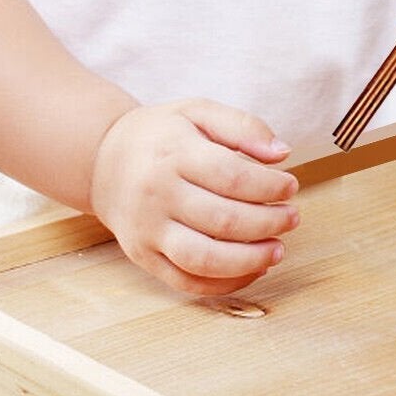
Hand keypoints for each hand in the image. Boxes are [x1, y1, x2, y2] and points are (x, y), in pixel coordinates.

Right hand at [89, 99, 299, 295]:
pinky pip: (185, 282)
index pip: (231, 176)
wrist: (103, 160)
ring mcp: (147, 231)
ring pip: (203, 259)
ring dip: (248, 260)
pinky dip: (223, 284)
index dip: (268, 186)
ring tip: (278, 250)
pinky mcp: (143, 257)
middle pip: (222, 220)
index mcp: (173, 154)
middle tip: (292, 217)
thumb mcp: (198, 111)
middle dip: (267, 223)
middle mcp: (157, 195)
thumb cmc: (161, 134)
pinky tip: (252, 269)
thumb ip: (242, 126)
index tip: (291, 186)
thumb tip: (282, 152)